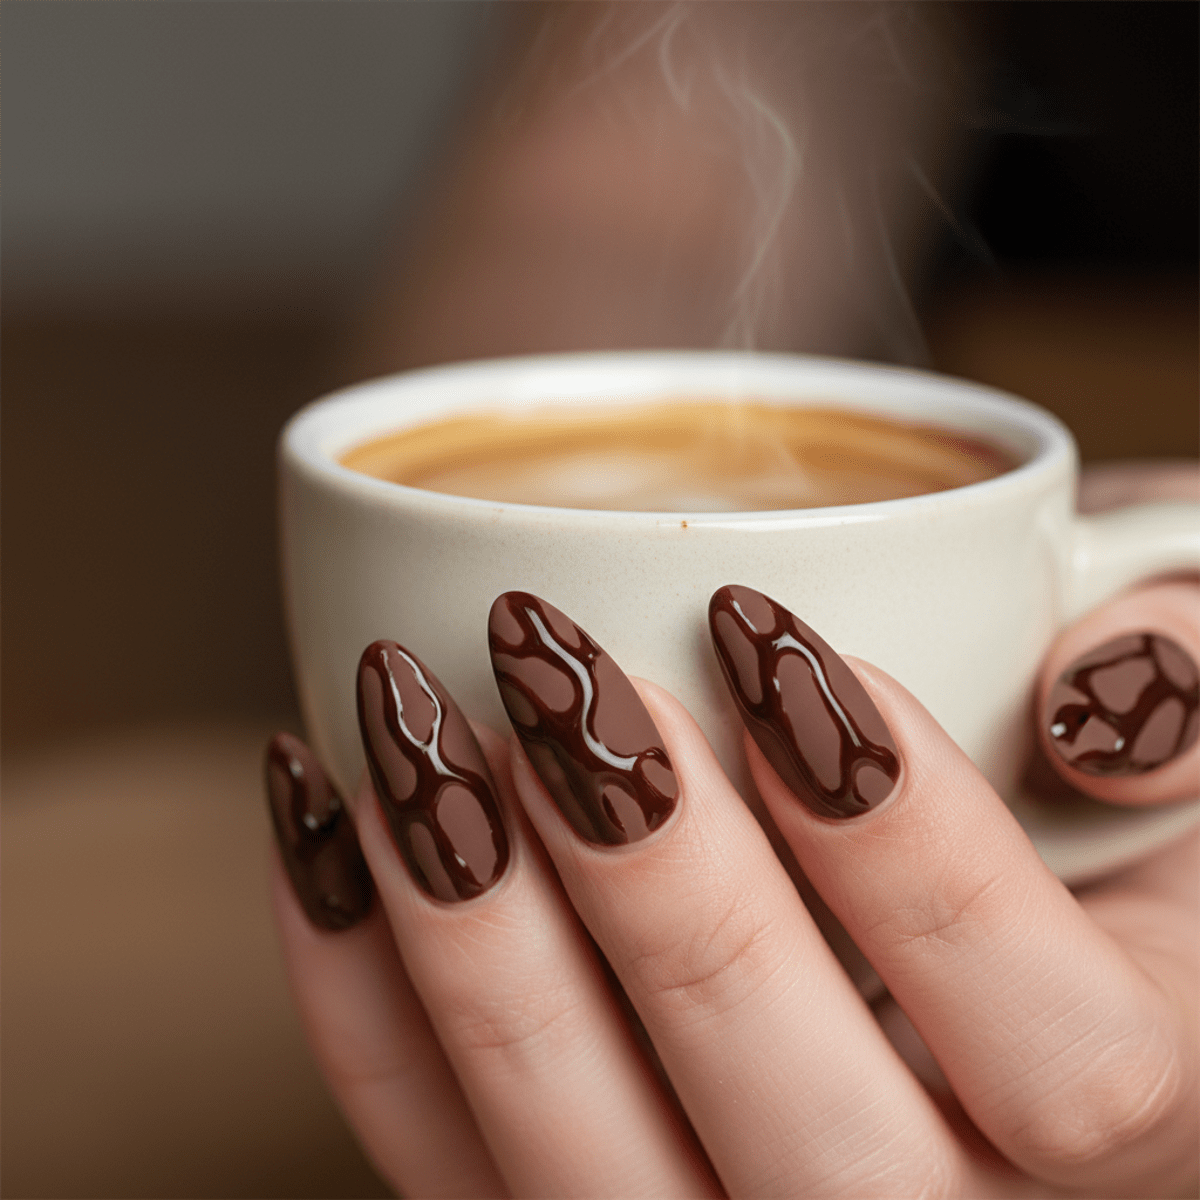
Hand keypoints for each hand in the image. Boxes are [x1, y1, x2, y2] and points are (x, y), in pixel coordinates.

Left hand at [265, 467, 1197, 1197]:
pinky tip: (325, 806)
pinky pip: (451, 1167)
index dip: (911, 842)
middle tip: (547, 650)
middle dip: (657, 876)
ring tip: (404, 717)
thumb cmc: (1095, 803)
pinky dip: (361, 992)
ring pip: (592, 1181)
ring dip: (473, 941)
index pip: (1067, 1061)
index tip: (767, 625)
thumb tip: (1105, 693)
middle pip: (804, 1135)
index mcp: (1141, 1123)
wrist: (963, 912)